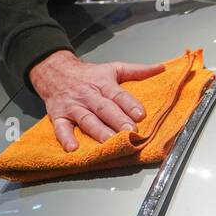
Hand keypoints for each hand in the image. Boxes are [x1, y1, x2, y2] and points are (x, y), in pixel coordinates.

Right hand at [28, 51, 164, 151]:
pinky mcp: (59, 116)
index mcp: (103, 84)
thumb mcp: (113, 68)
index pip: (119, 95)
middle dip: (118, 120)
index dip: (130, 104)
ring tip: (109, 141)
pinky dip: (65, 138)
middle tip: (131, 131)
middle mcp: (89, 96)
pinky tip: (73, 147)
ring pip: (87, 120)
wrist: (55, 71)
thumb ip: (137, 71)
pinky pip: (61, 128)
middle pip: (104, 109)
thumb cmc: (88, 74)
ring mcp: (73, 107)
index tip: (140, 115)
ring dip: (98, 131)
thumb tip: (161, 68)